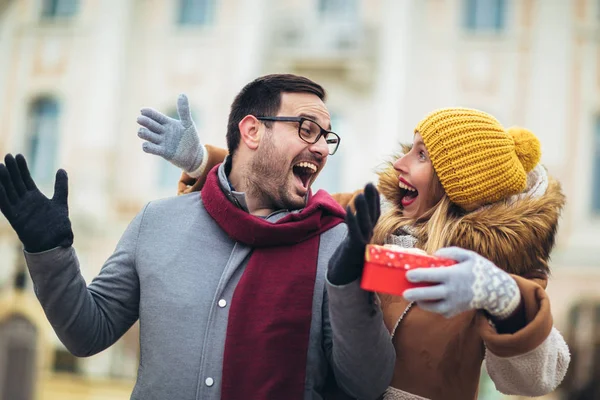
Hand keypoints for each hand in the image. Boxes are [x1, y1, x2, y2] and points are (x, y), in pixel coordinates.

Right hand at [0, 154, 72, 252]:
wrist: (55, 243)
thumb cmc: (57, 225)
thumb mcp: (60, 202)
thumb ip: (61, 186)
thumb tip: (61, 169)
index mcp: (35, 197)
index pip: (26, 179)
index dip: (22, 168)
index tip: (18, 155)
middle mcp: (25, 202)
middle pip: (16, 182)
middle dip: (12, 170)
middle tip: (7, 156)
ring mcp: (20, 210)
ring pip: (9, 192)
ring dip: (4, 180)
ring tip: (0, 166)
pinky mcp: (16, 219)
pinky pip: (6, 206)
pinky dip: (1, 196)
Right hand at [137, 94, 203, 173]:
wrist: (194, 155)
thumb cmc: (190, 138)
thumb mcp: (188, 123)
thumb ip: (184, 110)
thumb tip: (182, 94)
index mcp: (167, 123)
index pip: (156, 116)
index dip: (149, 113)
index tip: (143, 111)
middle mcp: (162, 132)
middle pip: (150, 125)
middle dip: (145, 122)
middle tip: (139, 119)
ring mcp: (161, 142)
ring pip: (149, 136)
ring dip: (144, 134)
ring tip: (141, 131)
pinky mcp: (163, 152)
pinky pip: (152, 149)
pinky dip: (148, 147)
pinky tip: (145, 145)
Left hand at [327, 183, 380, 285]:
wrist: (342, 278)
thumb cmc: (348, 260)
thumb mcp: (354, 242)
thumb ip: (357, 230)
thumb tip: (357, 215)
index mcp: (368, 235)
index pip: (373, 215)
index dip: (374, 201)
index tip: (373, 187)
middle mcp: (368, 238)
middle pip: (371, 216)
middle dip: (371, 200)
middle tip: (370, 183)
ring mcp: (362, 244)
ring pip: (364, 223)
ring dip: (362, 208)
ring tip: (360, 194)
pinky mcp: (354, 250)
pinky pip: (354, 233)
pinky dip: (351, 222)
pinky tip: (348, 210)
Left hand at [403, 247, 520, 318]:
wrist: (495, 290)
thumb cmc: (479, 269)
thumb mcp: (468, 256)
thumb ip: (450, 252)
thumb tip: (434, 255)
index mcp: (454, 275)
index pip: (432, 276)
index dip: (418, 275)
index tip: (408, 275)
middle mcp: (452, 291)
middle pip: (429, 295)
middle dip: (414, 294)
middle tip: (404, 293)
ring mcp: (454, 304)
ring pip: (432, 307)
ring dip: (421, 302)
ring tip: (414, 297)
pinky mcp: (454, 312)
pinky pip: (439, 311)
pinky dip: (432, 306)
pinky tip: (428, 300)